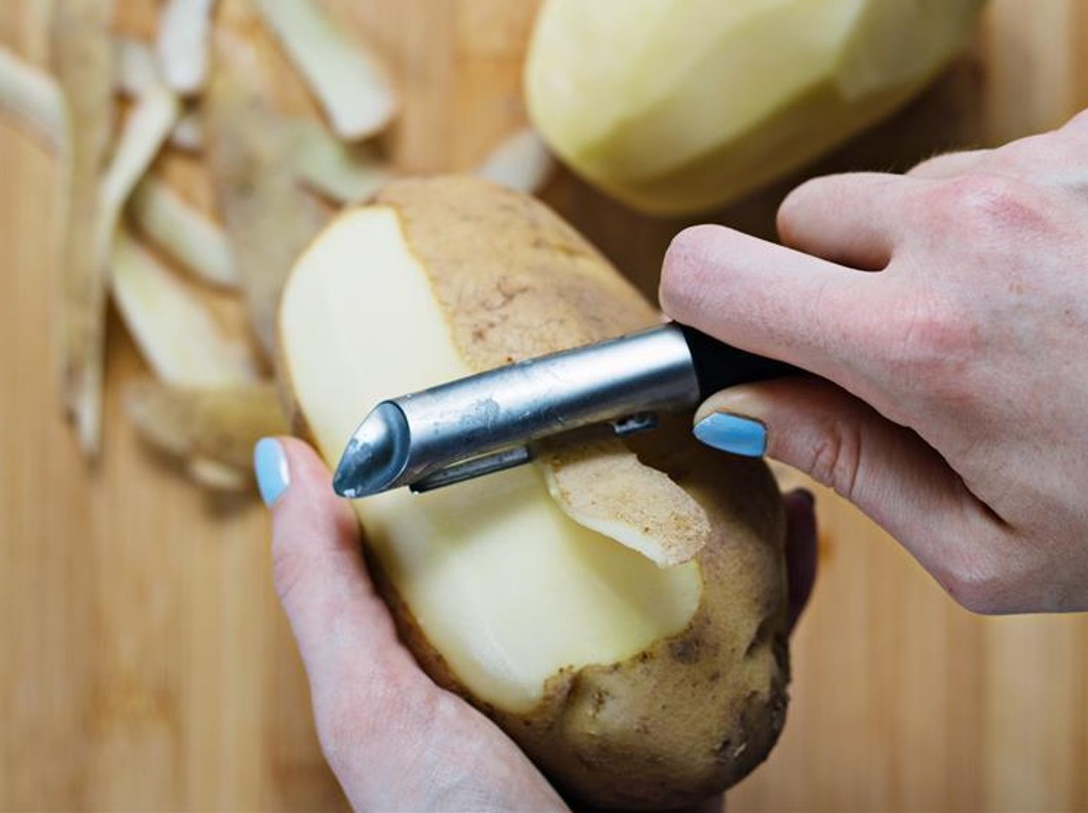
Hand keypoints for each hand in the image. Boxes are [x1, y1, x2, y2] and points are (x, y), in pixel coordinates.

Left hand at [255, 436, 818, 809]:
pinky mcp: (706, 723)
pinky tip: (800, 524)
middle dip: (635, 457)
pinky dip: (787, 577)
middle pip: (601, 535)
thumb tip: (286, 458)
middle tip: (656, 383)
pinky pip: (759, 634)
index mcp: (470, 646)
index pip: (490, 520)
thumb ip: (325, 590)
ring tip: (734, 430)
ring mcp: (637, 690)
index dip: (508, 442)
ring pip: (688, 572)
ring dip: (719, 500)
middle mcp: (558, 660)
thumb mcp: (371, 706)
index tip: (532, 365)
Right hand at [661, 100, 1087, 612]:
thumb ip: (845, 467)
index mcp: (920, 343)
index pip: (714, 272)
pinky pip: (1003, 160)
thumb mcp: (995, 551)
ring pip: (906, 190)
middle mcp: (964, 225)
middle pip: (802, 218)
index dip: (698, 305)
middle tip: (915, 357)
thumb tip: (738, 403)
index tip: (729, 333)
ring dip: (929, 249)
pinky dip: (1019, 217)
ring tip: (1034, 324)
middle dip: (830, 285)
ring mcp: (1041, 161)